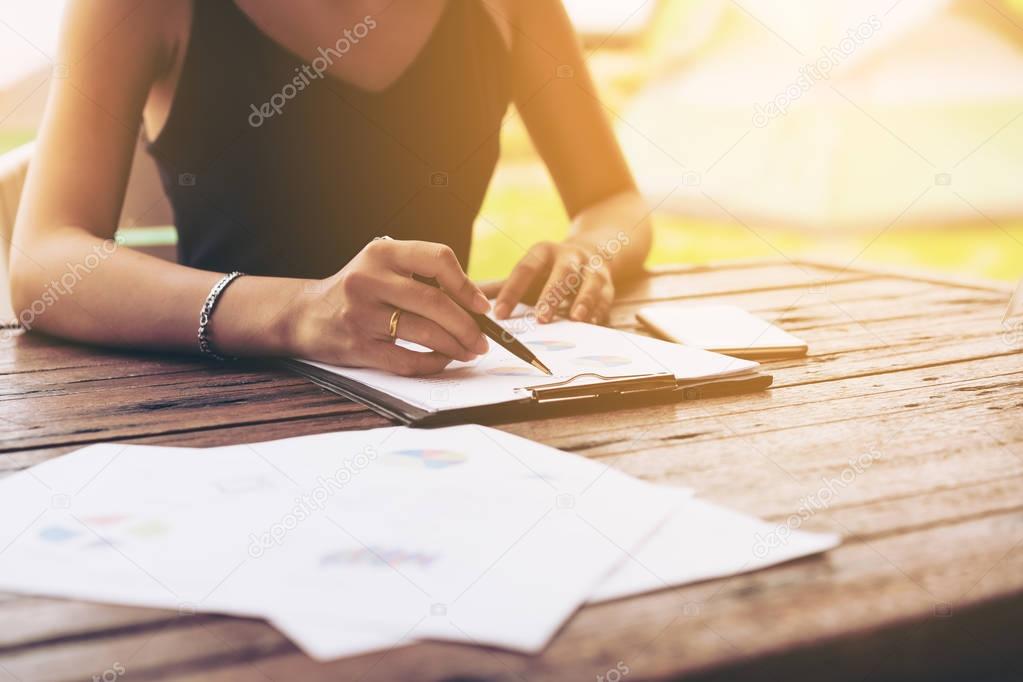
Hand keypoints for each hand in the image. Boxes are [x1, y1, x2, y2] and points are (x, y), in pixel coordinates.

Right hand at [291, 240, 489, 375]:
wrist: (306, 314)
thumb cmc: (358, 291)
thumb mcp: (382, 267)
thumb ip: (422, 276)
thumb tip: (477, 301)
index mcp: (381, 252)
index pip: (437, 258)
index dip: (466, 285)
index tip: (482, 306)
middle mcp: (369, 279)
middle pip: (434, 302)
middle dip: (467, 326)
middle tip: (482, 340)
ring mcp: (361, 313)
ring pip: (425, 333)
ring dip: (456, 346)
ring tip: (469, 352)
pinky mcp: (357, 346)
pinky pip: (407, 359)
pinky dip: (433, 363)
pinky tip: (443, 360)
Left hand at [493, 241, 613, 323]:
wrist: (591, 250)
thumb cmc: (549, 269)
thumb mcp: (527, 271)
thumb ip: (502, 287)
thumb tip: (465, 300)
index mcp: (543, 253)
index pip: (524, 270)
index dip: (511, 291)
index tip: (499, 314)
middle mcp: (569, 257)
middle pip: (562, 273)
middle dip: (552, 295)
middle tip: (541, 318)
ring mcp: (591, 268)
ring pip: (589, 283)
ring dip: (583, 300)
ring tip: (575, 319)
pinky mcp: (608, 283)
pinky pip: (606, 297)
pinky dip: (599, 310)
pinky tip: (591, 323)